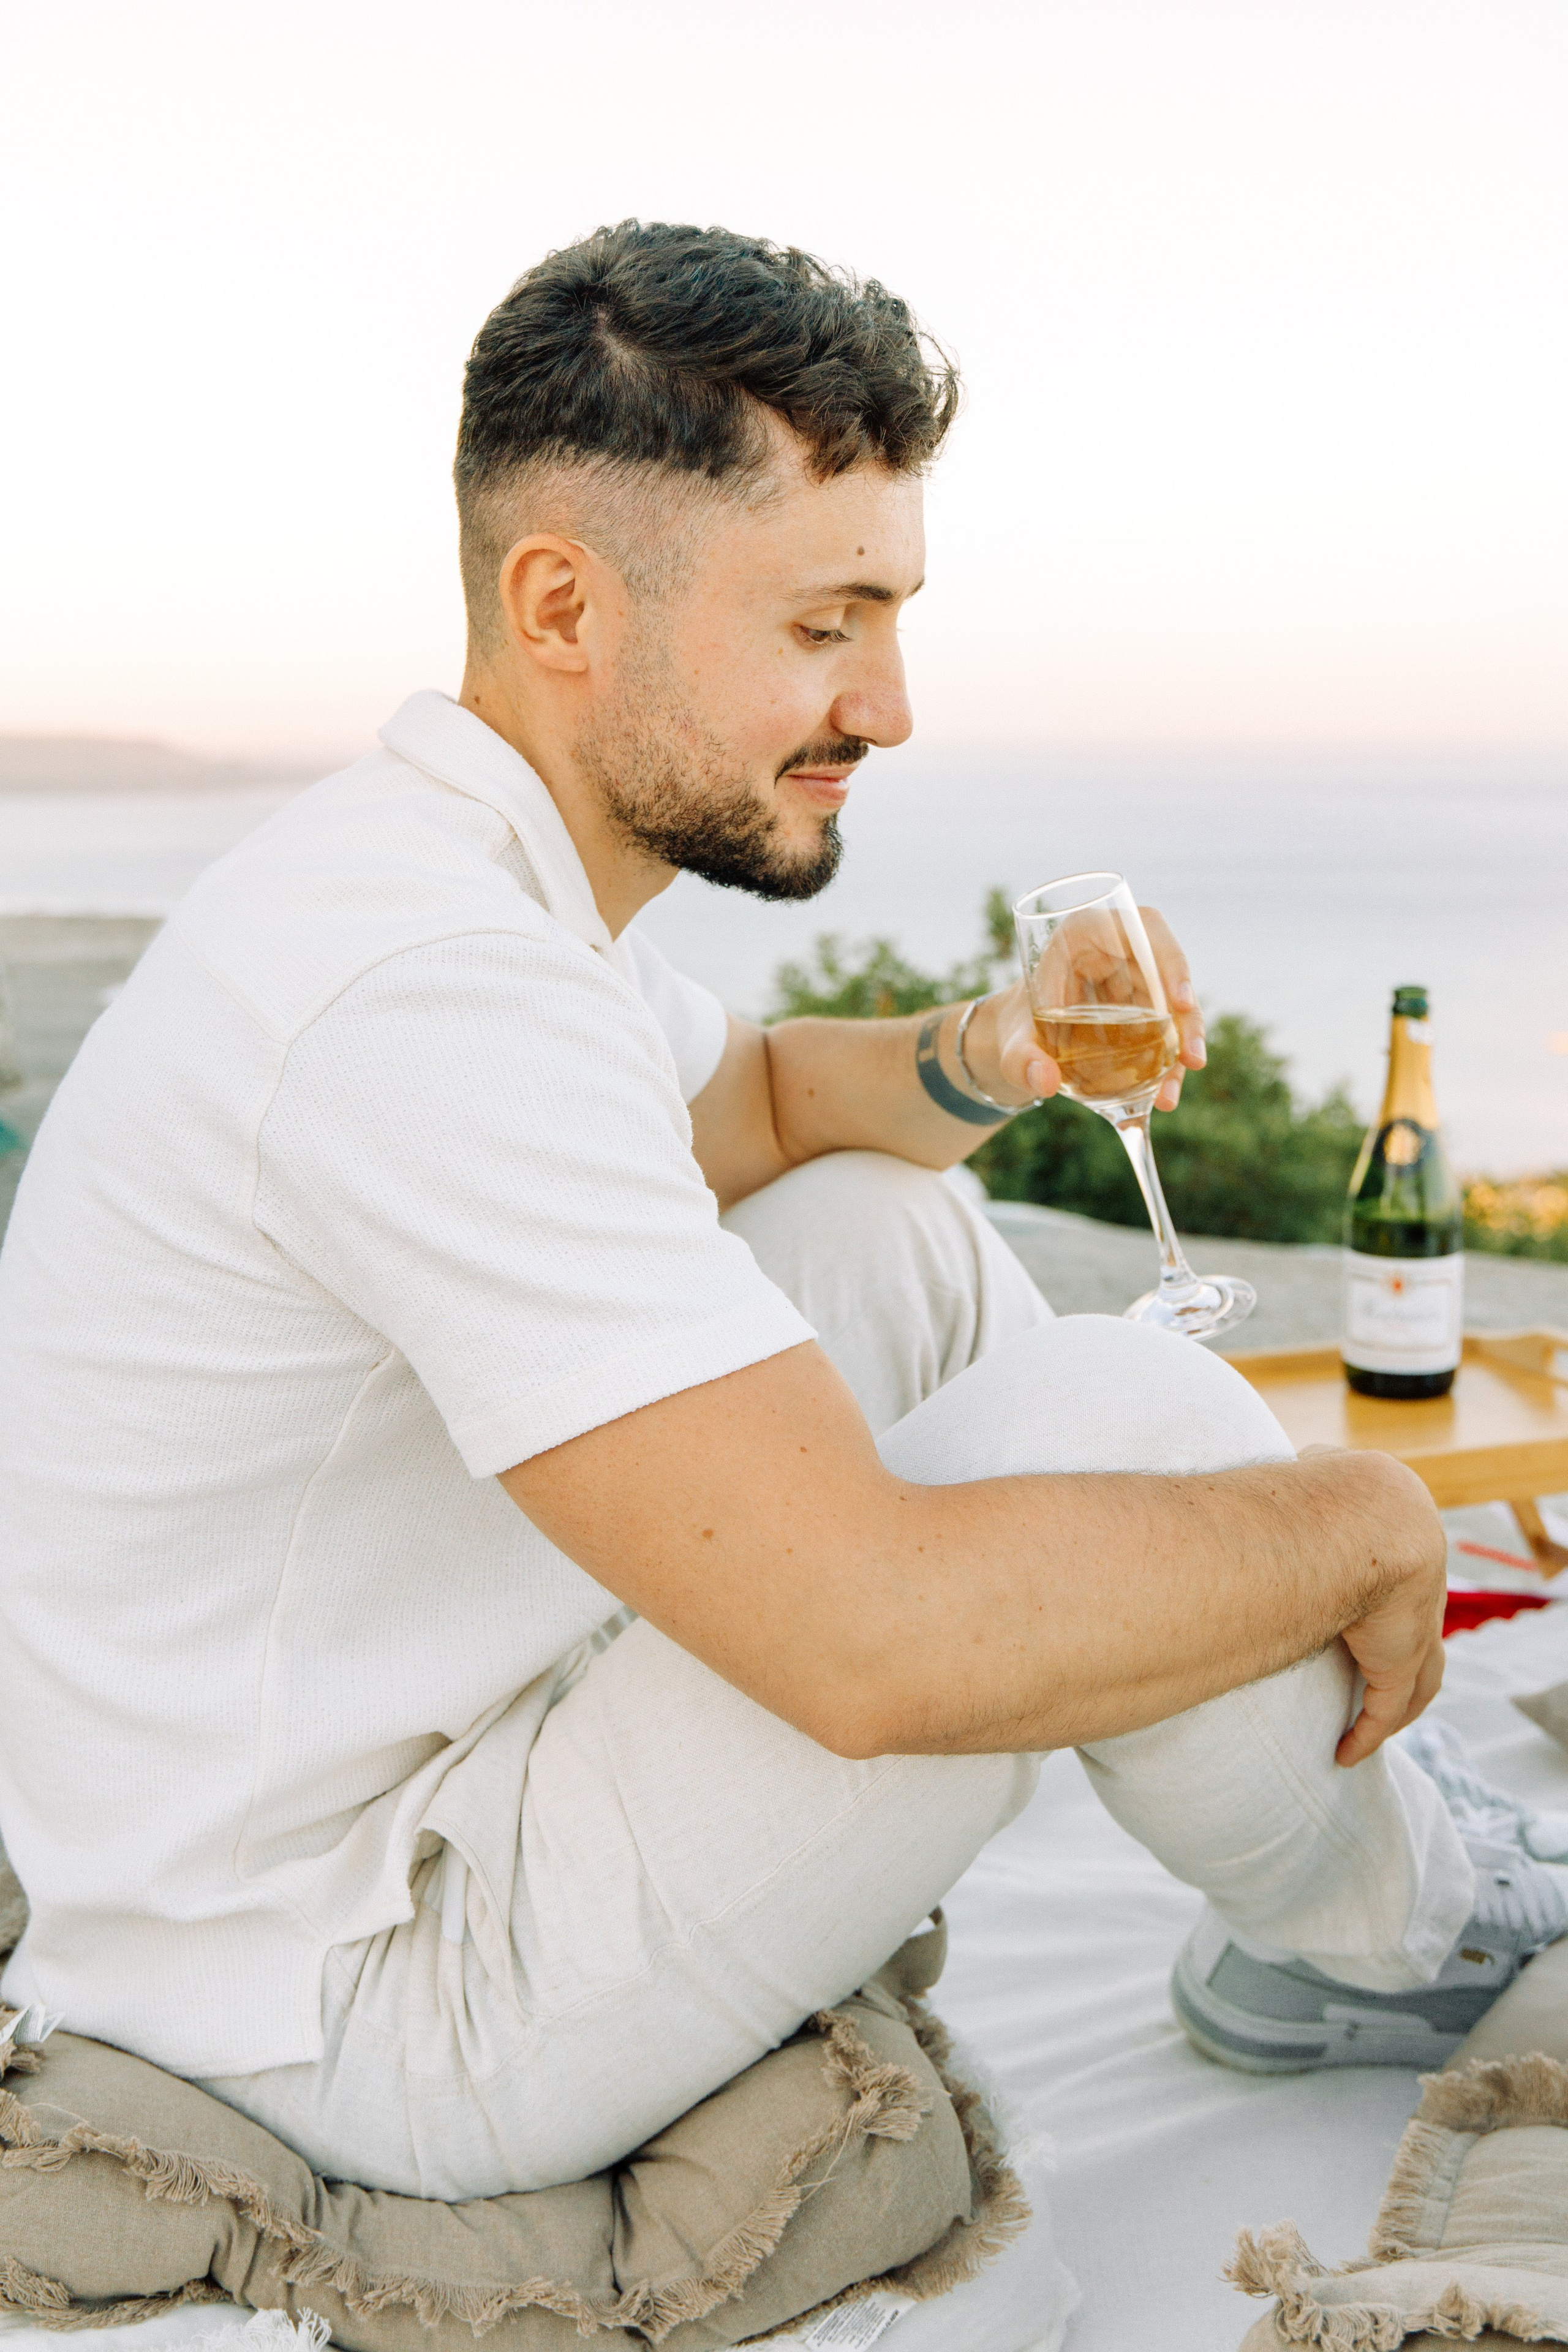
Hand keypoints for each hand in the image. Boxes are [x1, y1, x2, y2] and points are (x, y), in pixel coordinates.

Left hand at [985, 905, 1206, 1110]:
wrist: (1017, 1041)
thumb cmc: (1014, 1027)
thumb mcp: (1011, 1042)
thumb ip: (1020, 1060)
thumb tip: (1043, 1083)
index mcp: (1083, 932)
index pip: (1141, 929)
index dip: (1170, 963)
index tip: (1179, 1004)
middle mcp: (1116, 949)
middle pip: (1167, 973)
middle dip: (1186, 1020)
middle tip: (1191, 1061)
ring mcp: (1134, 979)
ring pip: (1173, 1006)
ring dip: (1181, 1048)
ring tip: (1169, 1096)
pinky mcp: (1143, 1007)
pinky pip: (1167, 1029)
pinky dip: (1168, 1062)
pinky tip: (1164, 1094)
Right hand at [1326, 1453, 1448, 1765]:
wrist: (1362, 1519)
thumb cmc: (1327, 1487)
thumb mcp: (1319, 1468)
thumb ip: (1313, 1470)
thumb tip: (1296, 1465)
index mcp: (1408, 1530)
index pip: (1402, 1572)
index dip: (1379, 1595)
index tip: (1351, 1610)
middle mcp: (1424, 1581)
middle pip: (1415, 1632)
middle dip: (1394, 1657)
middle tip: (1360, 1679)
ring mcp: (1417, 1626)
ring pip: (1415, 1678)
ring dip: (1390, 1705)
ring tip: (1361, 1727)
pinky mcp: (1401, 1662)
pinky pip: (1385, 1708)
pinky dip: (1369, 1733)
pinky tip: (1346, 1752)